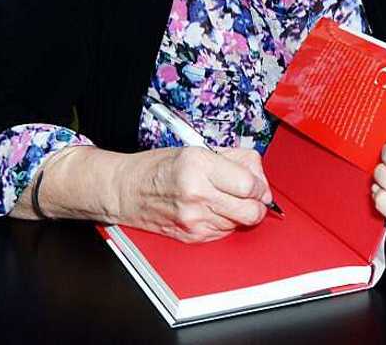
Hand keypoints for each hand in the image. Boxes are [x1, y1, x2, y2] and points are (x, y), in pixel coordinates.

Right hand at [119, 146, 273, 243]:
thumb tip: (260, 177)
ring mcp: (194, 219)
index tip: (256, 183)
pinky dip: (224, 222)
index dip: (259, 185)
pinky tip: (212, 209)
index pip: (249, 185)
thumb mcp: (198, 149)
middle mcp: (197, 195)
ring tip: (223, 199)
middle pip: (251, 211)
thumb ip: (235, 160)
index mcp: (200, 167)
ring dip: (239, 213)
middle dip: (257, 204)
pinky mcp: (192, 236)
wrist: (126, 190)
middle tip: (251, 196)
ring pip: (240, 224)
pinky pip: (224, 232)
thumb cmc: (159, 167)